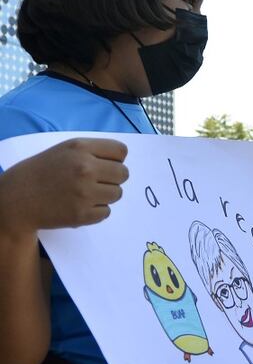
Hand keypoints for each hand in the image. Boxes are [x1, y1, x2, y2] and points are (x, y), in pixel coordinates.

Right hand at [0, 138, 128, 233]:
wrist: (16, 199)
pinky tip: (79, 206)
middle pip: (123, 173)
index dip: (115, 159)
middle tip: (96, 182)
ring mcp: (84, 193)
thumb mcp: (65, 150)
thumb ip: (92, 151)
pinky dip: (96, 211)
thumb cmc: (42, 172)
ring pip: (117, 194)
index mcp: (80, 149)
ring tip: (85, 194)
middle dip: (113, 178)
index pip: (121, 151)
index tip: (104, 164)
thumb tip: (121, 160)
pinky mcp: (82, 214)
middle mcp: (85, 168)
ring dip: (105, 195)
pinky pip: (106, 212)